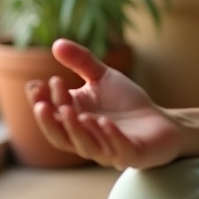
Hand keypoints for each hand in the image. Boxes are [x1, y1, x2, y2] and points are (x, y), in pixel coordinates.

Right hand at [26, 38, 182, 169]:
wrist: (161, 121)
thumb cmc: (126, 103)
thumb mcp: (103, 78)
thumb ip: (81, 62)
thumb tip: (57, 43)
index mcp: (76, 122)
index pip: (54, 115)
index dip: (44, 102)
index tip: (37, 84)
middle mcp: (87, 140)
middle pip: (62, 136)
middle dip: (50, 121)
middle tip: (41, 104)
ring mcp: (108, 150)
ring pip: (86, 146)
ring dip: (76, 129)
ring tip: (71, 110)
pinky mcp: (132, 154)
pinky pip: (119, 149)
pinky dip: (111, 136)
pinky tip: (105, 122)